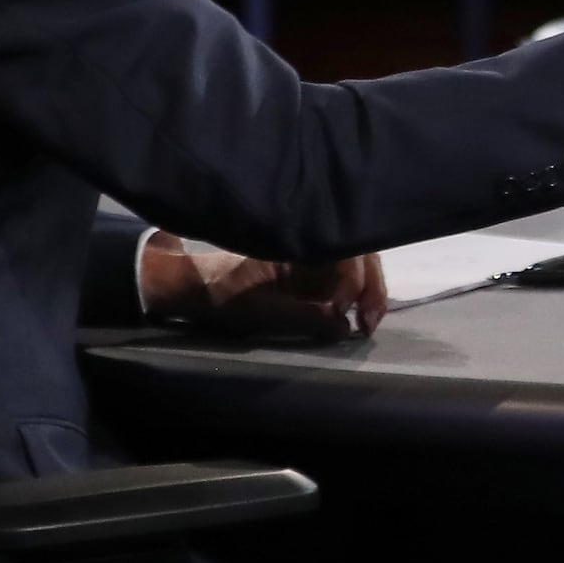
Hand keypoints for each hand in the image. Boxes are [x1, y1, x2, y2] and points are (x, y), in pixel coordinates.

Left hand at [138, 233, 386, 339]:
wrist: (192, 286)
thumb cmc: (222, 293)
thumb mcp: (262, 309)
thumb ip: (305, 317)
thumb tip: (345, 326)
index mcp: (298, 236)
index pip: (344, 251)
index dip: (353, 282)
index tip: (346, 313)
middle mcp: (310, 236)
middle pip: (359, 252)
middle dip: (371, 287)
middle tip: (369, 324)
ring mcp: (311, 250)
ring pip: (356, 261)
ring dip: (367, 290)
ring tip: (367, 322)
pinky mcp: (308, 266)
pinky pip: (341, 273)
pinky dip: (354, 292)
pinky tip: (356, 313)